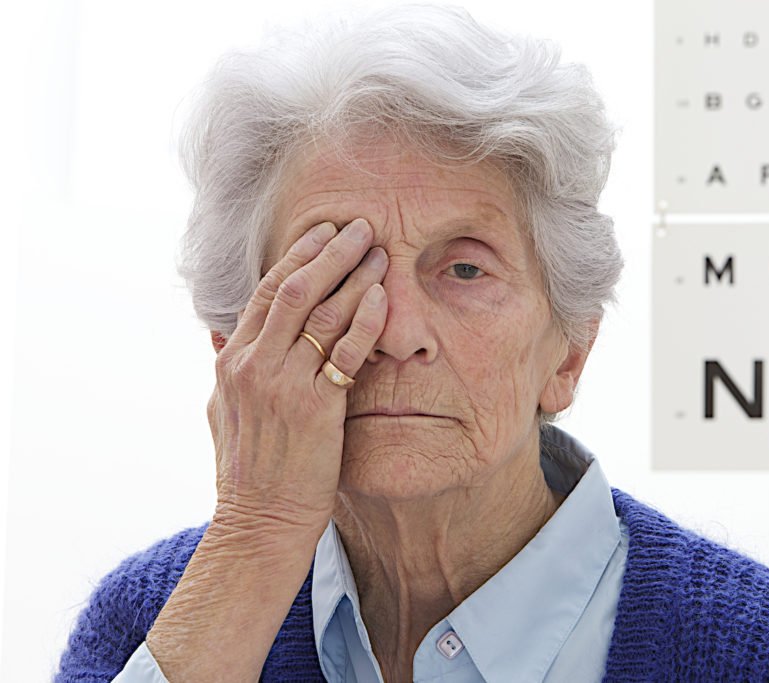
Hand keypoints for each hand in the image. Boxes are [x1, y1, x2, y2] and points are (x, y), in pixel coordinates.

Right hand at [206, 218, 387, 533]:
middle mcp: (254, 366)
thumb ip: (225, 367)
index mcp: (233, 362)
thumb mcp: (219, 411)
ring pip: (320, 313)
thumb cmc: (247, 471)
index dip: (297, 257)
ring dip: (353, 276)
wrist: (258, 523)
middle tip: (360, 227)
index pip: (265, 292)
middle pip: (293, 289)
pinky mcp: (315, 408)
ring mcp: (283, 385)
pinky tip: (383, 296)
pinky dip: (365, 320)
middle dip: (329, 252)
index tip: (323, 232)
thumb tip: (221, 332)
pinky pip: (345, 353)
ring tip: (379, 252)